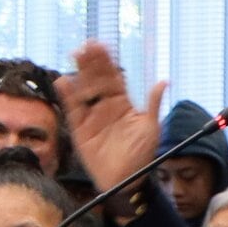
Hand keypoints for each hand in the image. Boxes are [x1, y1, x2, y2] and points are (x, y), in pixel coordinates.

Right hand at [58, 41, 166, 203]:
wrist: (127, 181)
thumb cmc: (142, 156)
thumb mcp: (151, 128)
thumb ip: (152, 104)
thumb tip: (163, 80)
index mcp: (122, 104)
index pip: (113, 77)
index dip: (106, 62)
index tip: (100, 45)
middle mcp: (105, 107)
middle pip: (96, 79)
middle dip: (91, 62)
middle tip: (86, 46)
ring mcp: (92, 117)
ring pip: (83, 90)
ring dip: (79, 73)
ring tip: (75, 56)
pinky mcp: (80, 130)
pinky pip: (73, 110)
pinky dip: (67, 96)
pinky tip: (64, 82)